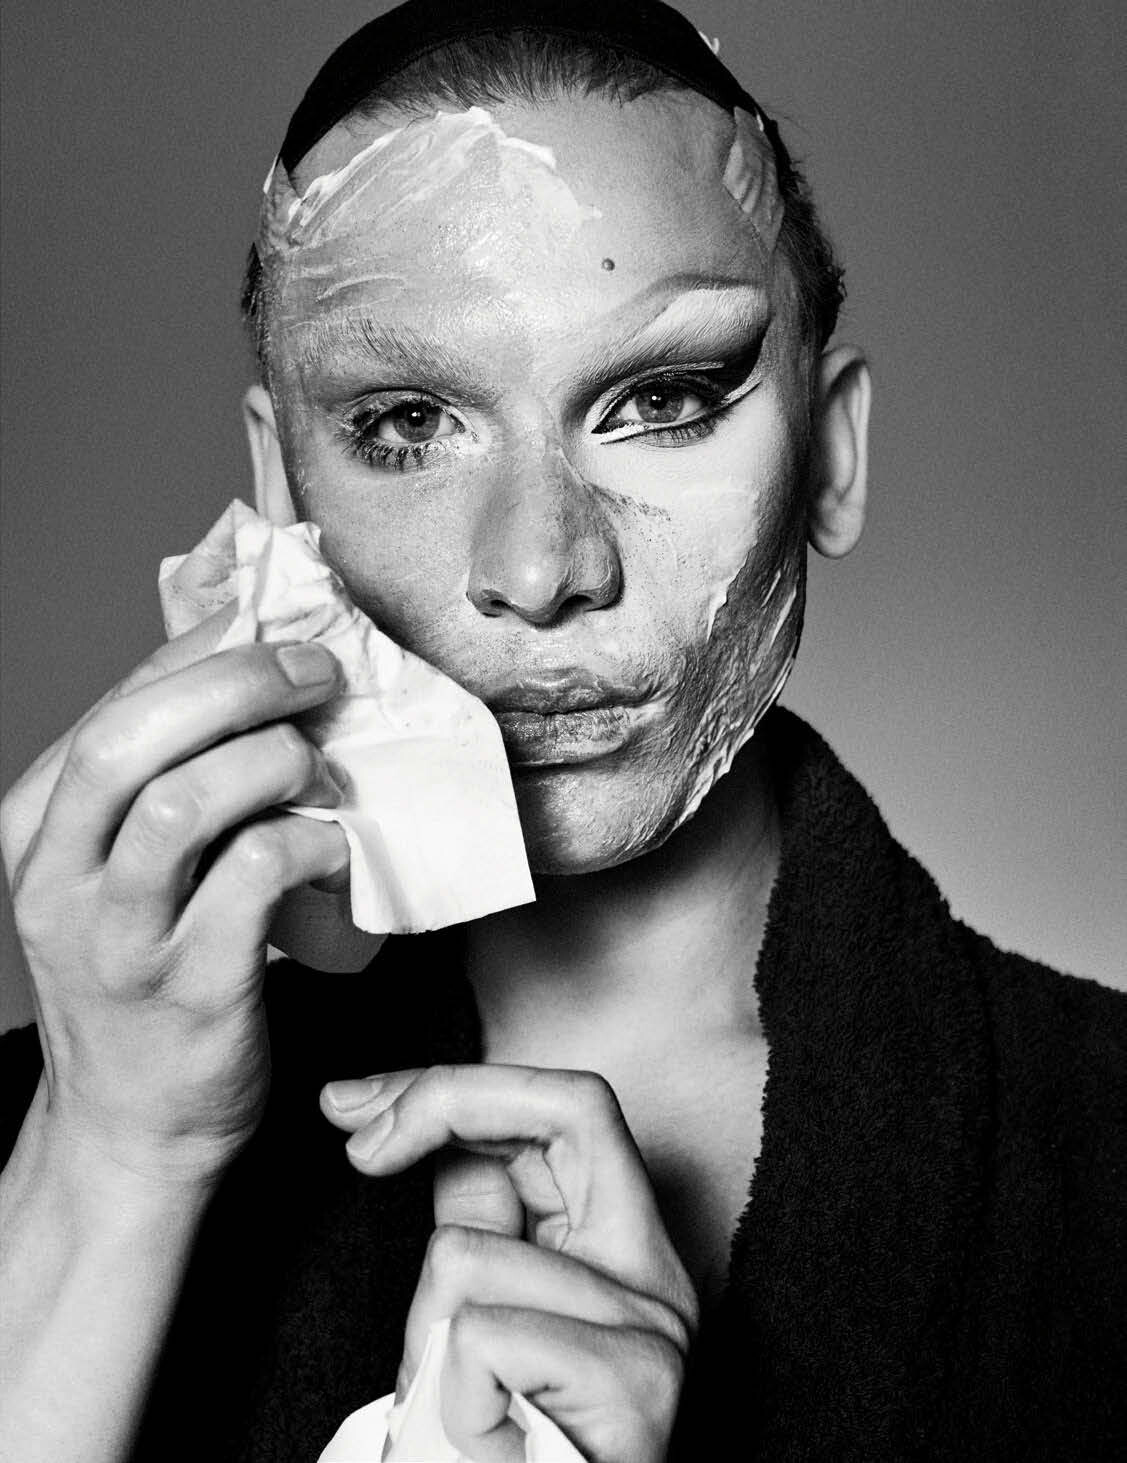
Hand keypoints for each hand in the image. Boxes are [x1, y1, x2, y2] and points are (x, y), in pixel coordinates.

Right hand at [1, 612, 349, 1193]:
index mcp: (37, 829)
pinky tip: (331, 846)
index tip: (275, 630)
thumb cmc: (140, 977)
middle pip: (131, 739)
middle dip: (238, 683)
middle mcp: (60, 879)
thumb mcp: (114, 872)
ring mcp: (120, 938)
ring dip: (272, 762)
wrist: (131, 1127)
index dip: (202, 651)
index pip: (112, 705)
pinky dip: (308, 841)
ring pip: (183, 802)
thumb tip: (244, 662)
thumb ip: (161, 779)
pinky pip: (254, 878)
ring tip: (316, 772)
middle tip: (316, 675)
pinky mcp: (190, 987)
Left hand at [322, 1064, 698, 1461]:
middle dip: (442, 1103)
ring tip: (461, 1410)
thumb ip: (476, 1217)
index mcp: (624, 1245)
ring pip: (470, 1255)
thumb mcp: (477, 1314)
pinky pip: (481, 1335)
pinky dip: (448, 1392)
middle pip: (565, 1110)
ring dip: (425, 1339)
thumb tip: (418, 1120)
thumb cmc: (497, 1450)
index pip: (564, 1104)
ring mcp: (658, 1329)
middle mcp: (659, 1275)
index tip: (356, 1104)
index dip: (455, 1084)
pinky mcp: (638, 1387)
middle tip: (359, 1142)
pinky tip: (485, 1438)